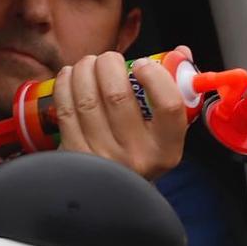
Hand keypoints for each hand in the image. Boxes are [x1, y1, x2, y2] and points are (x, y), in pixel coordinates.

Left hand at [51, 51, 188, 180]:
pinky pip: (66, 110)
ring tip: (88, 63)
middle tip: (108, 59)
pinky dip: (65, 84)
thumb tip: (181, 52)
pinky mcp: (75, 155)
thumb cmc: (142, 150)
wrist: (113, 193)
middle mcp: (135, 156)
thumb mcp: (165, 132)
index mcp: (165, 149)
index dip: (155, 76)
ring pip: (87, 99)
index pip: (168, 105)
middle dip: (109, 64)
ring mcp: (102, 157)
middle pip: (117, 95)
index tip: (142, 64)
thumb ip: (174, 89)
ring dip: (84, 70)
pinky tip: (70, 75)